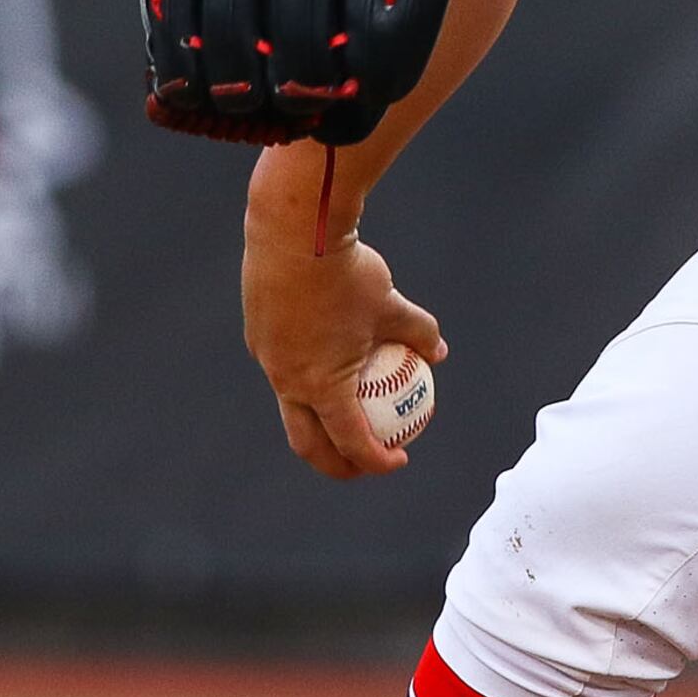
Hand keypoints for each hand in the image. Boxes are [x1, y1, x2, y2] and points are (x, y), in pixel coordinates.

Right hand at [243, 224, 446, 478]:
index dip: (376, 461)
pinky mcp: (258, 336)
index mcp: (323, 385)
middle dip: (334, 463)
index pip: (351, 441)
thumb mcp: (393, 303)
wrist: (293, 233)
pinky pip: (282, 367)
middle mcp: (288, 380)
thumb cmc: (348, 272)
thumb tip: (439, 353)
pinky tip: (324, 358)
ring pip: (291, 405)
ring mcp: (267, 359)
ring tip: (341, 418)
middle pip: (308, 441)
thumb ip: (419, 332)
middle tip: (361, 464)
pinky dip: (304, 377)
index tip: (398, 460)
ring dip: (316, 421)